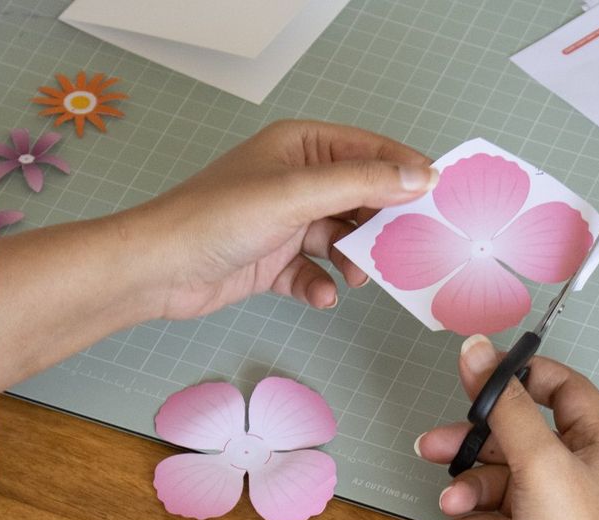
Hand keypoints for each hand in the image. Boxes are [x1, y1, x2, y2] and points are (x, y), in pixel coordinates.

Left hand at [122, 119, 434, 320]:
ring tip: (353, 275)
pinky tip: (321, 293)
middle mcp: (295, 180)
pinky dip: (321, 285)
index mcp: (300, 147)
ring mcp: (285, 223)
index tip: (437, 198)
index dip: (404, 172)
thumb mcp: (297, 194)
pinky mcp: (273, 261)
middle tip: (405, 249)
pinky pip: (314, 272)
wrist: (161, 269)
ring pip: (340, 240)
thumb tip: (417, 177)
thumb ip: (361, 184)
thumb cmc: (214, 218)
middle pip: (359, 199)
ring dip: (352, 261)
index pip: (368, 152)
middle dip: (379, 226)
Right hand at [415, 335, 598, 519]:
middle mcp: (580, 478)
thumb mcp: (538, 462)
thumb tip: (478, 350)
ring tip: (449, 506)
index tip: (479, 376)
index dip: (521, 379)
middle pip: (516, 441)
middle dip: (471, 446)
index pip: (564, 391)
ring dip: (465, 494)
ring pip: (497, 487)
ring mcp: (555, 516)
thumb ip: (502, 405)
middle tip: (432, 445)